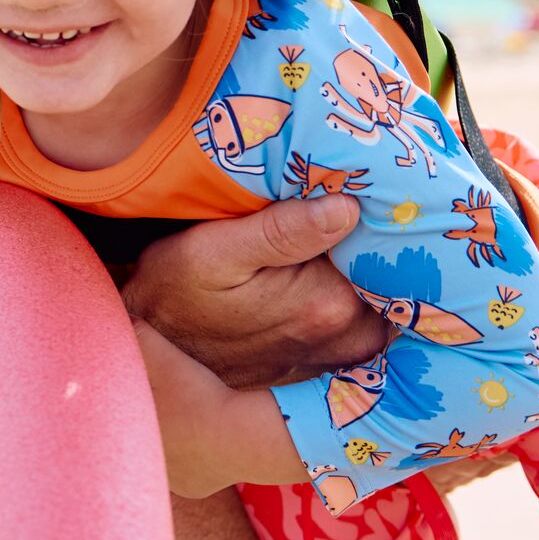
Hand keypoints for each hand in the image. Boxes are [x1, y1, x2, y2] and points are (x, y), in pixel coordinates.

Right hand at [125, 196, 388, 391]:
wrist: (150, 350)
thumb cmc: (172, 294)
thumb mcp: (209, 252)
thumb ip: (280, 230)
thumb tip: (349, 206)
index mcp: (327, 302)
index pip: (384, 244)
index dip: (379, 210)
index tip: (364, 180)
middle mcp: (346, 334)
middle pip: (388, 270)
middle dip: (377, 235)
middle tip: (352, 194)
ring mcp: (340, 352)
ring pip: (383, 294)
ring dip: (368, 263)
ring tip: (339, 229)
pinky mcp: (329, 359)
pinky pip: (367, 318)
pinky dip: (360, 291)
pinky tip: (329, 265)